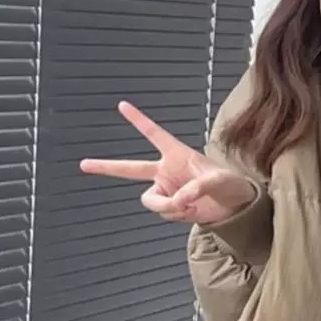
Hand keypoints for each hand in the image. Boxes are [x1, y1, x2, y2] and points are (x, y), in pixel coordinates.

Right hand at [79, 102, 255, 224]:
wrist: (236, 208)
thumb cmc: (231, 184)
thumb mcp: (219, 180)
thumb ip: (197, 188)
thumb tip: (178, 201)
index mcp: (176, 154)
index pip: (154, 134)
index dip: (138, 120)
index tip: (122, 105)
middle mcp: (166, 171)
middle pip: (130, 169)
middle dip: (106, 167)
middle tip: (83, 164)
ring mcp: (166, 190)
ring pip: (151, 200)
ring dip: (167, 205)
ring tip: (189, 204)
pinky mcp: (170, 207)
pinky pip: (164, 213)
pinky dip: (177, 215)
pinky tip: (192, 210)